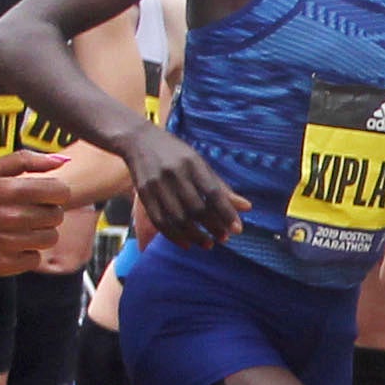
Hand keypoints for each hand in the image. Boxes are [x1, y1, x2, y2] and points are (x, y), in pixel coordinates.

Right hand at [0, 146, 77, 273]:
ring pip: (49, 239)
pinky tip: (8, 244)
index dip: (54, 192)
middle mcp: (11, 218)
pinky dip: (26, 252)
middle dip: (46, 211)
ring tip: (17, 227)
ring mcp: (8, 244)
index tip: (41, 193)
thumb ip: (22, 161)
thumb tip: (62, 160)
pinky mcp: (1, 265)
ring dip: (38, 232)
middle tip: (25, 210)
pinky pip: (33, 259)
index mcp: (8, 190)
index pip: (59, 192)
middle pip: (56, 216)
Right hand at [119, 125, 242, 249]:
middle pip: (196, 208)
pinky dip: (174, 236)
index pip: (213, 192)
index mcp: (192, 163)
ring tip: (208, 244)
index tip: (238, 229)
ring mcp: (157, 184)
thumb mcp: (200, 163)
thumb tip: (247, 208)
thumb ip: (221, 187)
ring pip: (178, 218)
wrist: (137, 140)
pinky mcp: (143, 193)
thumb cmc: (176, 153)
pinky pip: (160, 221)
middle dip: (212, 227)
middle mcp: (174, 173)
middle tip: (224, 238)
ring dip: (195, 236)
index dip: (227, 212)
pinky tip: (186, 243)